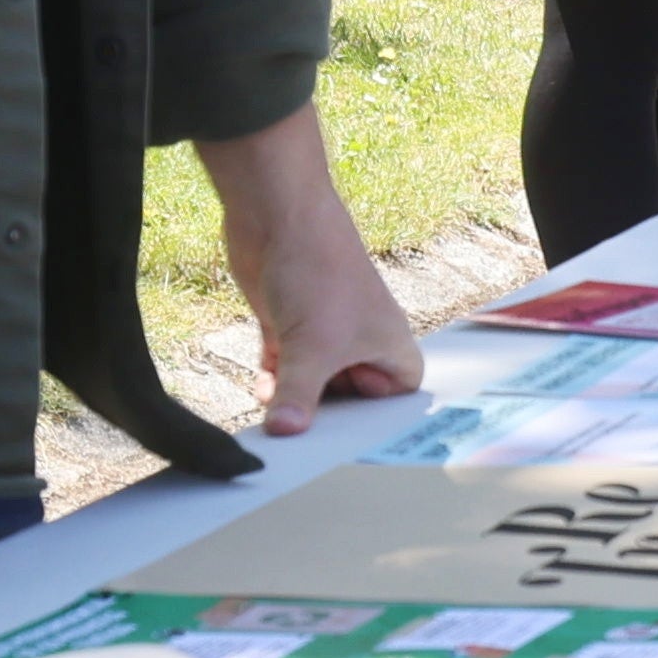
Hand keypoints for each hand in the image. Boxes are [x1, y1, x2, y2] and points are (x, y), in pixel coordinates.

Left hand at [200, 105, 423, 433]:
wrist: (279, 218)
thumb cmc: (321, 272)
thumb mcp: (312, 348)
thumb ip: (299, 397)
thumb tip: (285, 436)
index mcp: (390, 347)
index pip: (396, 398)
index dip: (375, 419)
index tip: (345, 439)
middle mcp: (361, 344)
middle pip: (347, 399)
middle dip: (322, 414)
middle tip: (300, 438)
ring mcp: (324, 336)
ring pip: (310, 386)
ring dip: (291, 399)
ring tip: (275, 411)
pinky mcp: (291, 329)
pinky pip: (284, 372)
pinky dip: (272, 382)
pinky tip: (261, 386)